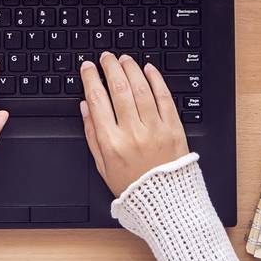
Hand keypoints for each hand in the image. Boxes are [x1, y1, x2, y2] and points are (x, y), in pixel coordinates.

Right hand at [78, 52, 189, 195]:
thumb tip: (86, 107)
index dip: (91, 79)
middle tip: (106, 57)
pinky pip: (164, 98)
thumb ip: (92, 134)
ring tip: (125, 59)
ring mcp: (155, 130)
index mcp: (112, 143)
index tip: (88, 68)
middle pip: (118, 89)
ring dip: (131, 69)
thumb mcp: (102, 165)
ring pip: (141, 89)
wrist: (165, 202)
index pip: (97, 100)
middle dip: (110, 67)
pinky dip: (156, 80)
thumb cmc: (133, 186)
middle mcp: (132, 133)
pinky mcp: (173, 129)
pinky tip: (148, 69)